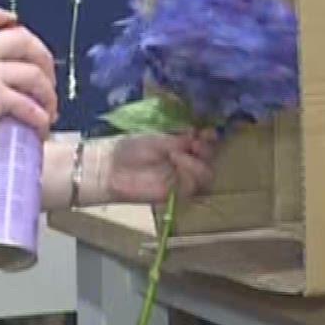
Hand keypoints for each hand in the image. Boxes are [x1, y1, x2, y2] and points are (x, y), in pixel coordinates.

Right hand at [0, 8, 57, 177]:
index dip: (2, 16)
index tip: (15, 21)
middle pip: (21, 38)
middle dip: (42, 55)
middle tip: (48, 75)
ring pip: (33, 72)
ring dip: (48, 91)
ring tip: (49, 108)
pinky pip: (29, 103)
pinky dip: (39, 116)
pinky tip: (40, 125)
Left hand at [100, 130, 217, 204]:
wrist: (114, 168)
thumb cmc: (131, 149)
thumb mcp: (159, 138)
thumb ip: (180, 139)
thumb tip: (197, 133)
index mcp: (182, 149)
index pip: (205, 145)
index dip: (209, 138)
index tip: (207, 132)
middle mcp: (185, 164)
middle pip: (210, 160)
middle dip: (207, 148)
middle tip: (196, 141)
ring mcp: (183, 180)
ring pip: (207, 173)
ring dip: (198, 160)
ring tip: (177, 152)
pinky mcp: (178, 193)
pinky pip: (194, 183)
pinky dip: (189, 169)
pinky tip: (176, 159)